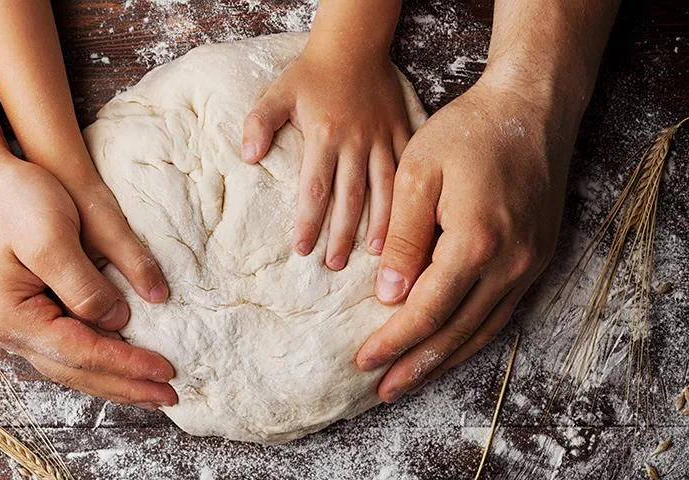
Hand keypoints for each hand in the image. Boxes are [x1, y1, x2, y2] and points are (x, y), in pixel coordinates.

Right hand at [0, 151, 176, 408]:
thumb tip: (118, 321)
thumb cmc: (7, 198)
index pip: (80, 353)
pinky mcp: (25, 310)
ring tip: (151, 390)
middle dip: (125, 386)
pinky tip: (121, 362)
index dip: (127, 364)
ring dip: (113, 379)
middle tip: (170, 397)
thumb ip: (84, 284)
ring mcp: (14, 324)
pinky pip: (67, 346)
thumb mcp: (50, 236)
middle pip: (76, 371)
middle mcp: (8, 331)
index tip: (166, 371)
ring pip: (71, 365)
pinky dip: (98, 358)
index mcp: (11, 317)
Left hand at [241, 45, 410, 269]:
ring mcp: (382, 138)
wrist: (354, 44)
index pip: (315, 189)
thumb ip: (259, 123)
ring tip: (377, 256)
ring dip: (380, 224)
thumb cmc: (312, 73)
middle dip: (341, 234)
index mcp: (324, 136)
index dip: (309, 221)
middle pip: (349, 198)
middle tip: (334, 264)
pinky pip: (408, 169)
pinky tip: (409, 221)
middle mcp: (355, 142)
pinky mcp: (402, 132)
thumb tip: (248, 157)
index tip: (302, 249)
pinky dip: (409, 197)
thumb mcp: (278, 92)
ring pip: (384, 189)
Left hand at [355, 75, 576, 401]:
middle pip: (456, 332)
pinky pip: (501, 312)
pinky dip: (471, 336)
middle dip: (416, 365)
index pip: (427, 310)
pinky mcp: (536, 258)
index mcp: (475, 242)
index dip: (393, 340)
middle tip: (383, 390)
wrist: (530, 108)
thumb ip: (402, 239)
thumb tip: (388, 295)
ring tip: (410, 381)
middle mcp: (510, 263)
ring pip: (482, 329)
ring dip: (445, 360)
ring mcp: (529, 263)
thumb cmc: (467, 133)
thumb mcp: (417, 176)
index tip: (363, 361)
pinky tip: (450, 348)